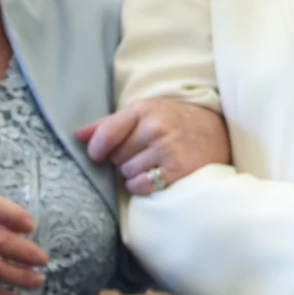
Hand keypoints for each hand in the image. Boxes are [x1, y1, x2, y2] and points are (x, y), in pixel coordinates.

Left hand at [76, 98, 229, 196]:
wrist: (216, 131)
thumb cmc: (173, 121)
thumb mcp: (143, 113)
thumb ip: (108, 124)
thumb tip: (76, 135)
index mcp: (143, 109)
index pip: (105, 134)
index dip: (96, 149)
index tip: (98, 155)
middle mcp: (154, 127)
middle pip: (115, 157)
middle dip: (123, 158)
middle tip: (141, 152)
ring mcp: (167, 148)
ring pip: (126, 173)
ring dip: (133, 173)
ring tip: (151, 162)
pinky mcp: (177, 169)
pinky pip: (140, 185)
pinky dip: (142, 185)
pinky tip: (154, 175)